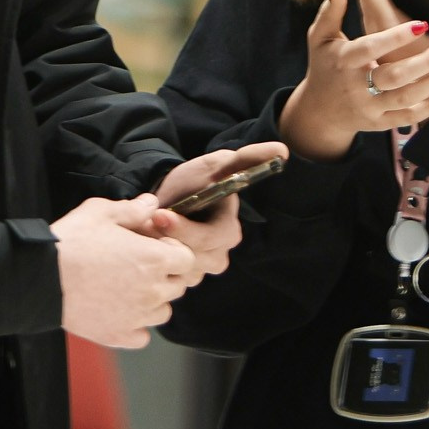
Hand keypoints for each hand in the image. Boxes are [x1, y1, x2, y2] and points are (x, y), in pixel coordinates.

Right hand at [55, 195, 205, 348]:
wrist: (42, 278)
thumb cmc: (72, 242)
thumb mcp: (101, 212)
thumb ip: (132, 209)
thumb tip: (152, 203)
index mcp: (155, 258)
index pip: (187, 259)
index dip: (174, 251)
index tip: (157, 247)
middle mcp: (153, 290)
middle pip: (178, 286)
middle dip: (166, 275)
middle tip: (141, 266)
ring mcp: (138, 317)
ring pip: (163, 312)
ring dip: (153, 301)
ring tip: (130, 289)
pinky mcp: (119, 335)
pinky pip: (142, 336)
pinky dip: (136, 327)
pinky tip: (120, 312)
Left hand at [149, 144, 287, 274]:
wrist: (168, 199)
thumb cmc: (194, 181)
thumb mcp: (216, 166)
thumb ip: (247, 158)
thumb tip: (282, 151)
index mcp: (229, 231)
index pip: (210, 239)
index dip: (184, 229)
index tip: (159, 214)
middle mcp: (219, 254)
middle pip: (193, 258)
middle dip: (168, 240)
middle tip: (148, 221)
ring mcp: (201, 269)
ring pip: (179, 269)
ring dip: (159, 250)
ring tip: (147, 231)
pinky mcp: (182, 277)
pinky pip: (168, 277)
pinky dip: (156, 261)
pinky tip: (150, 244)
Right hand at [277, 0, 428, 161]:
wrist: (321, 112)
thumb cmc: (324, 66)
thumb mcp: (320, 38)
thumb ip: (330, 12)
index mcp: (345, 59)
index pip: (371, 46)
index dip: (395, 36)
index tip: (422, 23)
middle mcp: (358, 86)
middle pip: (395, 75)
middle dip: (425, 62)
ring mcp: (371, 106)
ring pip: (406, 98)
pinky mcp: (381, 122)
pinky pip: (408, 117)